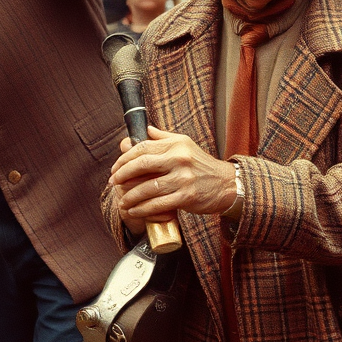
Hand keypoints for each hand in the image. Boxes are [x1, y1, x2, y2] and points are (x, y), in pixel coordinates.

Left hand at [109, 126, 237, 226]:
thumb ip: (163, 137)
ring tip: (122, 201)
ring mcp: (183, 178)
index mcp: (175, 144)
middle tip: (113, 182)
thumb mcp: (185, 143)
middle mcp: (179, 159)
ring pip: (148, 187)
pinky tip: (134, 211)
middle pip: (141, 165)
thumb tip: (145, 129)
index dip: (124, 158)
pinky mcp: (187, 197)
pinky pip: (158, 204)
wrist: (228, 184)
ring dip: (130, 196)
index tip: (115, 168)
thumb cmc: (201, 164)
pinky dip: (143, 209)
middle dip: (123, 175)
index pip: (142, 148)